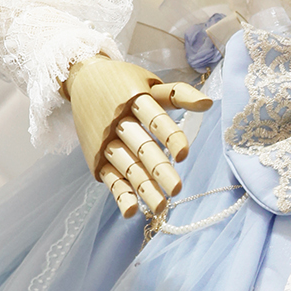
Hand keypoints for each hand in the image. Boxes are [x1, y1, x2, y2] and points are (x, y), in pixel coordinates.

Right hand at [63, 55, 211, 218]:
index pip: (154, 119)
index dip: (169, 137)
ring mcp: (105, 141)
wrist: (81, 79)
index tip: (184, 155)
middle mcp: (117, 121)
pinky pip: (109, 177)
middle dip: (158, 168)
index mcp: (133, 98)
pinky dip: (119, 194)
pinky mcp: (96, 158)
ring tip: (161, 207)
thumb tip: (208, 104)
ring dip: (143, 187)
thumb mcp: (150, 83)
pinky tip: (131, 212)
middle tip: (177, 189)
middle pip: (140, 146)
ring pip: (126, 166)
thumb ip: (178, 93)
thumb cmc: (123, 82)